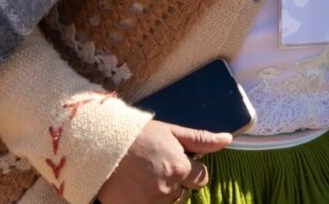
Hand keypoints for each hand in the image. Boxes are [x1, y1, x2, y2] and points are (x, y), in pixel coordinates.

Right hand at [97, 120, 230, 202]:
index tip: (178, 162)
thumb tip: (227, 139)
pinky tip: (136, 190)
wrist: (100, 145)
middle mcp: (167, 189)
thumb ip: (200, 139)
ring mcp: (150, 203)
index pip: (201, 179)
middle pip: (183, 194)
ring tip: (145, 178)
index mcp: (180, 169)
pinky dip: (146, 200)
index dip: (191, 170)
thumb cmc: (138, 135)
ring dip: (160, 193)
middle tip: (158, 169)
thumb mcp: (171, 131)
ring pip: (167, 202)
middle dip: (175, 183)